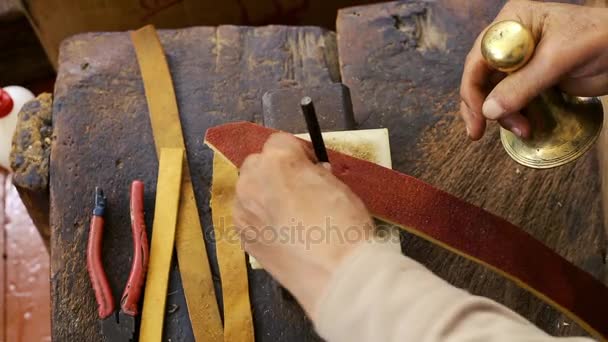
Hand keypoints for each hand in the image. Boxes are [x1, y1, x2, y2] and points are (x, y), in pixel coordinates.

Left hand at [233, 133, 373, 318]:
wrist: (335, 274)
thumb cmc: (343, 225)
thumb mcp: (338, 185)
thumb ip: (316, 173)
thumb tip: (311, 173)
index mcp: (277, 160)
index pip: (280, 141)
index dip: (298, 154)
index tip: (311, 168)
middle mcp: (252, 180)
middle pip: (257, 164)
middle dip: (275, 172)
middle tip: (299, 191)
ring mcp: (243, 210)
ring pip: (249, 191)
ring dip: (264, 195)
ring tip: (289, 215)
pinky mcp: (242, 237)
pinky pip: (248, 217)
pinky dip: (260, 219)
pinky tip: (281, 234)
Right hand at [460, 0, 607, 139]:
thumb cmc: (603, 40)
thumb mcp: (559, 60)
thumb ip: (523, 85)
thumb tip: (488, 111)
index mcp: (512, 23)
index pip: (478, 57)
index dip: (473, 88)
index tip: (479, 116)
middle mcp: (510, 39)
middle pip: (480, 76)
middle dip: (482, 106)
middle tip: (478, 132)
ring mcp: (519, 60)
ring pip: (493, 91)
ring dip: (502, 115)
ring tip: (522, 130)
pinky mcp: (530, 78)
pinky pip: (510, 98)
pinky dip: (513, 115)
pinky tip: (524, 126)